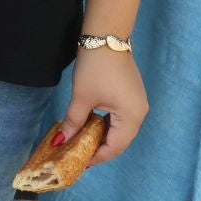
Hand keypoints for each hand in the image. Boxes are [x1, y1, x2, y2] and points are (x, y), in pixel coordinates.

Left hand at [60, 47, 147, 166]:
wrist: (105, 37)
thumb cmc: (95, 68)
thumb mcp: (82, 97)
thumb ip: (74, 122)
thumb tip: (61, 142)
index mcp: (132, 117)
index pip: (115, 146)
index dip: (97, 157)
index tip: (79, 162)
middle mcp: (139, 112)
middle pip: (120, 139)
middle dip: (99, 148)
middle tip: (79, 154)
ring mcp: (137, 103)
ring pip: (119, 128)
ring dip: (102, 135)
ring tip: (82, 141)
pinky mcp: (132, 94)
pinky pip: (120, 117)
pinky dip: (106, 123)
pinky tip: (90, 124)